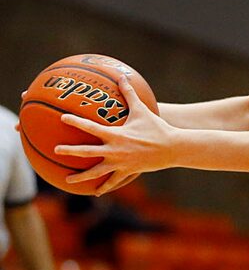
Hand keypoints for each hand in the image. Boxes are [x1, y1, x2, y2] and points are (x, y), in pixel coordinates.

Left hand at [55, 75, 173, 194]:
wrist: (172, 148)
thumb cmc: (157, 127)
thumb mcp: (142, 110)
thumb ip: (129, 94)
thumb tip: (122, 77)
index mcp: (116, 135)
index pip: (91, 128)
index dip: (75, 122)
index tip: (63, 118)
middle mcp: (114, 150)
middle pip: (87, 152)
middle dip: (70, 151)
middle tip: (55, 150)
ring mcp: (120, 163)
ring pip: (96, 172)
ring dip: (80, 177)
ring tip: (67, 180)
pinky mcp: (127, 172)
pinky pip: (113, 181)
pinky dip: (104, 186)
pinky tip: (96, 192)